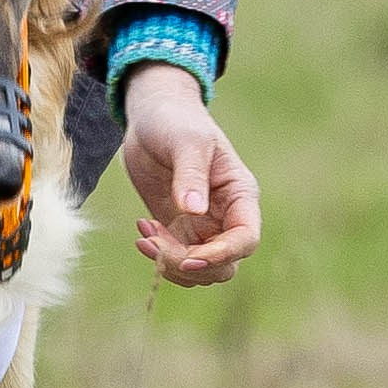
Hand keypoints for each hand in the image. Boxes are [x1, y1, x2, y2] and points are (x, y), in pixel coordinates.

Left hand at [119, 64, 261, 287]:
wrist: (152, 118)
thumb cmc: (176, 121)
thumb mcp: (186, 142)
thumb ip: (191, 175)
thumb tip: (193, 210)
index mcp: (240, 195)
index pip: (245, 239)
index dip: (222, 255)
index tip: (188, 256)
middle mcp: (226, 216)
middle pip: (223, 264)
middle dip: (188, 263)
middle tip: (154, 240)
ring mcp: (203, 226)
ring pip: (199, 269)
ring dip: (170, 263)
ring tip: (144, 233)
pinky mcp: (179, 229)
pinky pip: (177, 261)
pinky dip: (159, 257)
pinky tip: (142, 230)